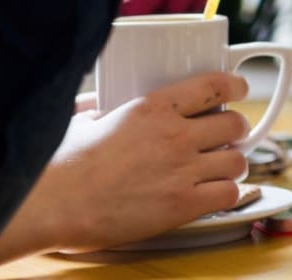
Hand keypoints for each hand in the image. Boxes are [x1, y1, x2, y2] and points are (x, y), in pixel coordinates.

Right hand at [0, 73, 250, 266]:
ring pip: (238, 161)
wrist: (51, 204)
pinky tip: (213, 194)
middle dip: (235, 131)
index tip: (239, 89)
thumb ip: (105, 109)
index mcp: (152, 108)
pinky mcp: (183, 204)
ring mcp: (182, 170)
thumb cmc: (62, 165)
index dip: (234, 86)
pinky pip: (229, 194)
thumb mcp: (86, 120)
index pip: (213, 86)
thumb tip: (100, 105)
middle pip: (235, 124)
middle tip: (225, 138)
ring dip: (232, 165)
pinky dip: (227, 194)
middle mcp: (175, 136)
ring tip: (218, 169)